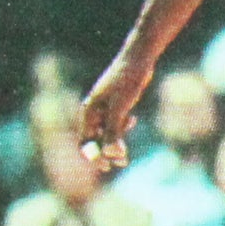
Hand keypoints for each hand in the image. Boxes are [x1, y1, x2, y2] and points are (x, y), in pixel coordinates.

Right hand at [80, 48, 153, 170]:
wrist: (139, 59)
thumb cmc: (126, 81)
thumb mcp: (120, 109)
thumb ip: (113, 132)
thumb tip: (111, 155)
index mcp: (89, 112)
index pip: (85, 141)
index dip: (94, 156)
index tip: (106, 166)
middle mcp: (95, 111)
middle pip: (96, 139)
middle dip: (107, 152)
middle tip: (121, 162)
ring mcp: (106, 107)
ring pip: (108, 131)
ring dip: (116, 143)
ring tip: (126, 156)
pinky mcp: (117, 103)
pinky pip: (116, 122)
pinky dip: (122, 127)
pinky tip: (132, 120)